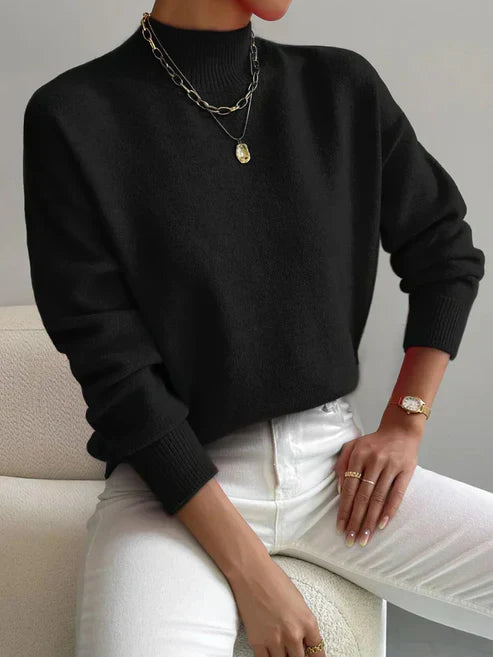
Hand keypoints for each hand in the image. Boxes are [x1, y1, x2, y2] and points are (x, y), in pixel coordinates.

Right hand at [227, 552, 325, 656]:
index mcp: (308, 622)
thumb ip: (303, 624)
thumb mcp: (299, 602)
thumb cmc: (275, 580)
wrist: (252, 572)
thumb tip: (303, 641)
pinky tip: (269, 652)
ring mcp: (275, 640)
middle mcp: (294, 634)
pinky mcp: (257, 642)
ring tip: (281, 649)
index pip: (317, 653)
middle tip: (293, 652)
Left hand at [333, 420, 422, 546]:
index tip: (340, 527)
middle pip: (362, 496)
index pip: (348, 488)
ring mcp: (391, 466)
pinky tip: (383, 525)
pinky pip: (397, 494)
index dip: (344, 509)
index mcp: (358, 455)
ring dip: (371, 521)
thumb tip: (338, 490)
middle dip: (355, 520)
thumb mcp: (352, 445)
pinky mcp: (406, 471)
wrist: (401, 429)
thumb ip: (341, 463)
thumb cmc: (374, 442)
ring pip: (378, 498)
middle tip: (350, 539)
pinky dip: (390, 510)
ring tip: (364, 537)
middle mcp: (374, 461)